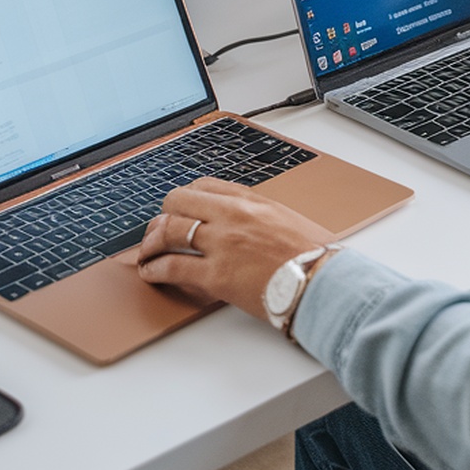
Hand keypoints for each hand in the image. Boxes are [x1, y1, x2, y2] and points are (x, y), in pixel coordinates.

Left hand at [137, 177, 334, 319]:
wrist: (322, 282)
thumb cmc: (313, 256)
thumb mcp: (286, 220)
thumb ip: (258, 216)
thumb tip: (244, 225)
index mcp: (250, 200)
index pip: (203, 186)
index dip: (184, 199)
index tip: (179, 209)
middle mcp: (232, 215)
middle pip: (177, 202)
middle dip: (162, 216)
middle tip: (157, 231)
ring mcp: (221, 244)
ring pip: (168, 231)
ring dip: (151, 242)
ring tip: (146, 254)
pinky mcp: (216, 276)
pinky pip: (172, 266)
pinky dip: (155, 269)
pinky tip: (151, 273)